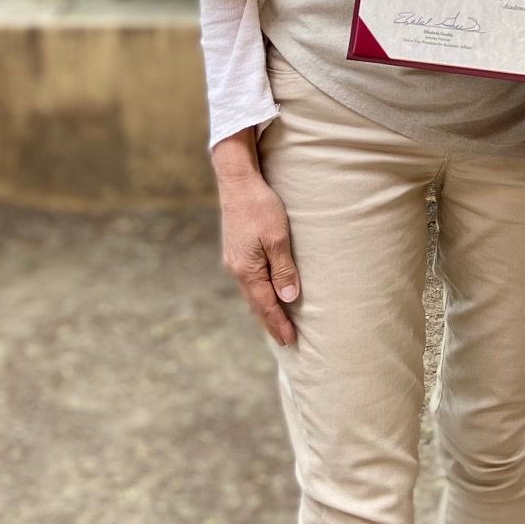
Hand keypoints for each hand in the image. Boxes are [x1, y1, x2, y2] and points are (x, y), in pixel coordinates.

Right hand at [212, 131, 299, 344]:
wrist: (237, 182)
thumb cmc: (260, 207)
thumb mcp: (278, 238)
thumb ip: (283, 269)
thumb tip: (288, 299)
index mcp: (247, 270)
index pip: (265, 305)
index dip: (278, 323)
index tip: (290, 341)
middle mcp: (237, 269)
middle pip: (256, 303)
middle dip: (270, 322)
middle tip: (286, 339)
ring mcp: (234, 260)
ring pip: (251, 292)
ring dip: (264, 308)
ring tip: (276, 322)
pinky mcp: (236, 250)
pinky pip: (248, 280)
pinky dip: (258, 292)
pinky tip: (264, 292)